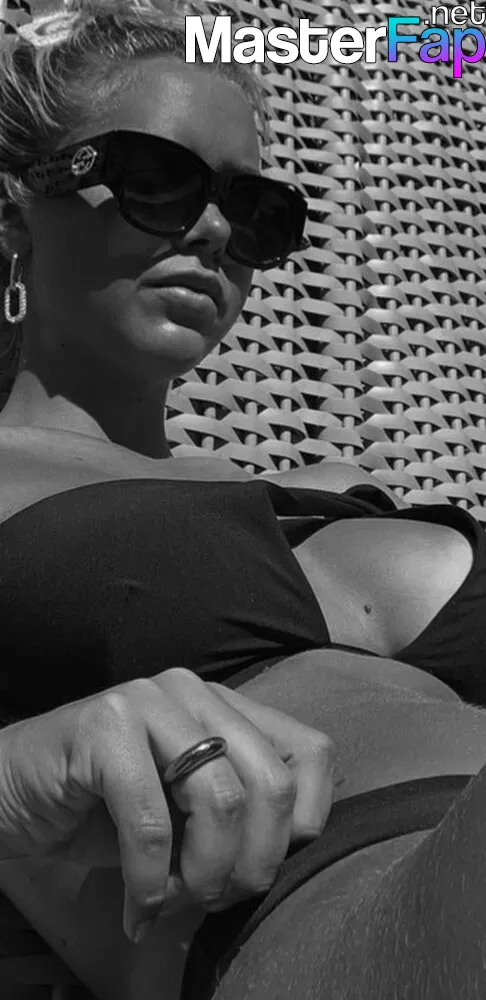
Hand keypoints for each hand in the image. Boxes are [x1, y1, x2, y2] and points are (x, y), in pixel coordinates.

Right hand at [0, 668, 334, 941]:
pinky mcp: (106, 722)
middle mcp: (197, 692)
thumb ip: (238, 820)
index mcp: (228, 707)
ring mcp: (152, 699)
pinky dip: (150, 880)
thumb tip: (286, 859)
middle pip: (274, 784)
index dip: (301, 827)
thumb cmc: (105, 810)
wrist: (13, 793)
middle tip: (215, 899)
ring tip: (175, 902)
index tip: (258, 868)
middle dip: (254, 864)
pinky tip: (138, 905)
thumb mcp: (188, 816)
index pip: (313, 754)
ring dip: (204, 876)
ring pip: (222, 800)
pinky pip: (152, 819)